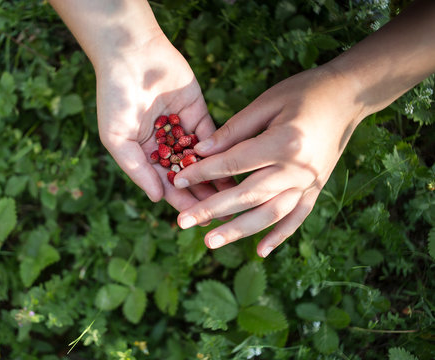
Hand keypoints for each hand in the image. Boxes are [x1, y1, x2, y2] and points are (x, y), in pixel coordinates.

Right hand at [96, 34, 234, 209]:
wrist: (132, 55)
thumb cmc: (115, 97)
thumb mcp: (117, 139)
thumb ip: (137, 169)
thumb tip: (157, 199)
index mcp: (143, 153)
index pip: (164, 183)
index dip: (178, 201)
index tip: (193, 219)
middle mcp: (164, 145)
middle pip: (186, 176)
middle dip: (201, 194)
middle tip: (220, 213)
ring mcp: (182, 129)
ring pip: (201, 160)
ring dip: (215, 178)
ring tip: (232, 198)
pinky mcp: (198, 113)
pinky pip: (211, 137)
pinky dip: (220, 153)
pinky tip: (232, 170)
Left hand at [173, 65, 363, 256]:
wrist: (349, 96)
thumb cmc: (304, 93)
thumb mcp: (267, 102)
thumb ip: (234, 130)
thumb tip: (200, 151)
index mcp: (283, 144)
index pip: (233, 164)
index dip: (203, 172)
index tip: (177, 178)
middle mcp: (296, 170)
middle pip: (246, 196)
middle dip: (211, 210)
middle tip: (182, 222)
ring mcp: (309, 183)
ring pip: (269, 214)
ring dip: (238, 231)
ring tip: (210, 242)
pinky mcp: (317, 189)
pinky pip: (296, 218)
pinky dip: (279, 236)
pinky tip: (260, 251)